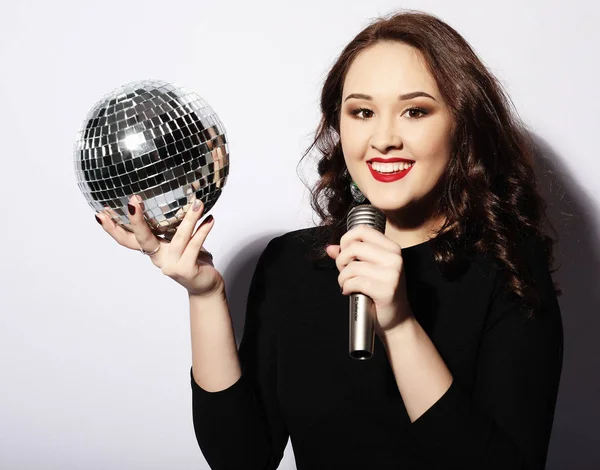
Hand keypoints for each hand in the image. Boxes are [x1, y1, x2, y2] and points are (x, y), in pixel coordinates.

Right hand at [95, 194, 224, 297]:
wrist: (205, 286)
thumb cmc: (192, 259)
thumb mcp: (178, 241)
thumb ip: (173, 226)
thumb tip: (178, 195)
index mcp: (153, 250)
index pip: (127, 239)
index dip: (112, 228)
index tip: (100, 212)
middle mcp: (159, 258)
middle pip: (142, 239)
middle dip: (136, 220)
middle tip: (132, 201)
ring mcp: (172, 265)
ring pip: (179, 238)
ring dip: (189, 219)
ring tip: (197, 203)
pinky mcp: (187, 270)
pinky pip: (195, 246)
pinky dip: (203, 231)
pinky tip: (210, 219)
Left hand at [325, 225, 412, 335]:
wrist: (396, 318)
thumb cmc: (381, 291)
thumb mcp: (368, 269)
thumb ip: (350, 256)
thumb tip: (330, 248)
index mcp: (391, 248)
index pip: (363, 230)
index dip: (347, 239)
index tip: (344, 252)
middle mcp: (394, 258)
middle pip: (354, 247)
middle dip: (341, 260)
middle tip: (343, 271)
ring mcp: (392, 273)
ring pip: (352, 267)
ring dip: (342, 278)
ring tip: (346, 284)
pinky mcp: (386, 289)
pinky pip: (355, 282)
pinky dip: (346, 287)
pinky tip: (349, 291)